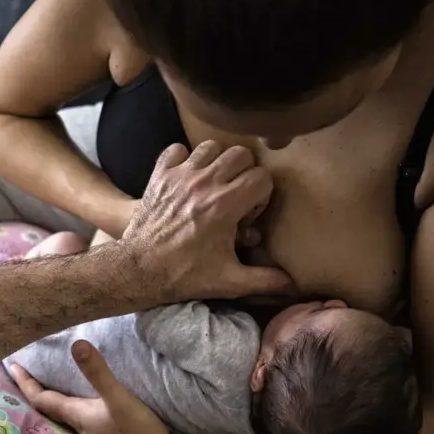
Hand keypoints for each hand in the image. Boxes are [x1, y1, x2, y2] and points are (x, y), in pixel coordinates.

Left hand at [9, 341, 181, 433]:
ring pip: (63, 412)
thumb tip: (76, 344)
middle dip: (34, 388)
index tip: (12, 365)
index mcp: (77, 414)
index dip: (25, 382)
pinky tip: (81, 398)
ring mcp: (93, 431)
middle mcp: (80, 424)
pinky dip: (71, 402)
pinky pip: (79, 415)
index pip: (41, 398)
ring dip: (52, 396)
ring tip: (47, 380)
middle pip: (48, 406)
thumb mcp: (119, 398)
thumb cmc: (139, 432)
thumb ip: (98, 372)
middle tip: (24, 372)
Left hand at [116, 142, 293, 301]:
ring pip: (211, 147)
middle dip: (245, 174)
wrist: (139, 271)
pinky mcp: (160, 175)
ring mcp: (180, 176)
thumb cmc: (185, 275)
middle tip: (235, 198)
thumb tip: (294, 286)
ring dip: (217, 163)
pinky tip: (186, 181)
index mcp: (225, 205)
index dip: (261, 196)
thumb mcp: (230, 281)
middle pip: (241, 155)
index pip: (262, 177)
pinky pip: (176, 150)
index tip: (248, 216)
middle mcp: (205, 183)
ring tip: (213, 187)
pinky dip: (183, 160)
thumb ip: (265, 280)